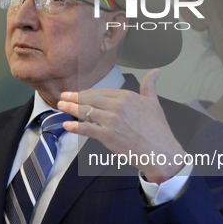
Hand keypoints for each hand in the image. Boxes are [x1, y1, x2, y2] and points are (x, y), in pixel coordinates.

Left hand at [58, 69, 184, 183]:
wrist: (161, 151)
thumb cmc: (158, 130)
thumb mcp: (154, 102)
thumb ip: (149, 85)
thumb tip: (155, 72)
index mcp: (127, 96)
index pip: (102, 91)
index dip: (88, 93)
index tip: (79, 93)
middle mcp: (118, 106)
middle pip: (91, 99)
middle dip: (74, 97)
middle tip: (64, 96)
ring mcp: (111, 121)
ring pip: (86, 112)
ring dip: (71, 108)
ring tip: (61, 106)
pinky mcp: (107, 135)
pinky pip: (87, 129)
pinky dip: (75, 126)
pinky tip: (67, 124)